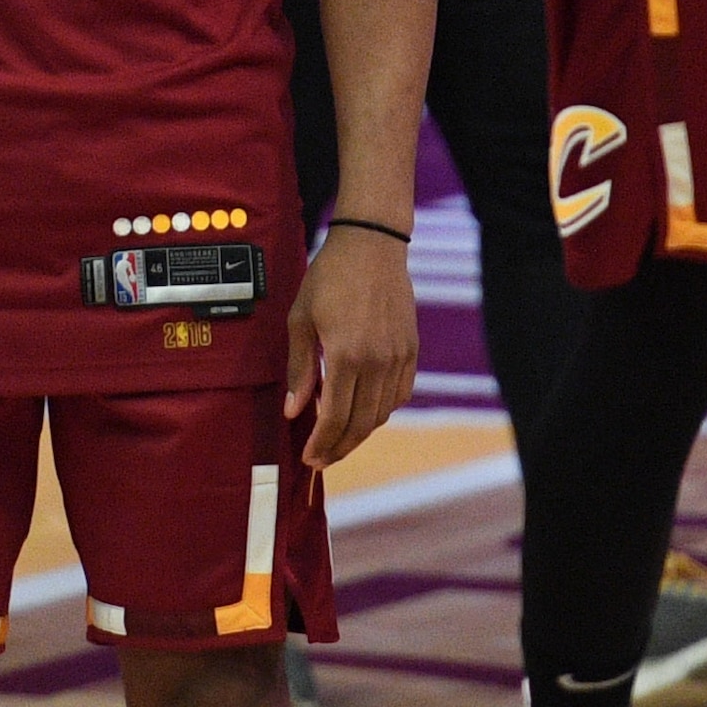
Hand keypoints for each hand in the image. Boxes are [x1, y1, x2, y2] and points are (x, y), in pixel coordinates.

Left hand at [283, 225, 418, 470]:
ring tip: (339, 440)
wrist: (372, 246)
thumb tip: (294, 411)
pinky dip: (382, 411)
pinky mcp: (411, 350)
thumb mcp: (301, 319)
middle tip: (321, 460)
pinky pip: (399, 395)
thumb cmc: (329, 278)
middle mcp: (377, 362)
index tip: (308, 458)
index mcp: (346, 355)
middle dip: (339, 448)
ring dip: (360, 434)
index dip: (321, 444)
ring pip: (382, 413)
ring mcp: (398, 357)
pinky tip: (364, 413)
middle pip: (361, 424)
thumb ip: (299, 368)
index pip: (335, 417)